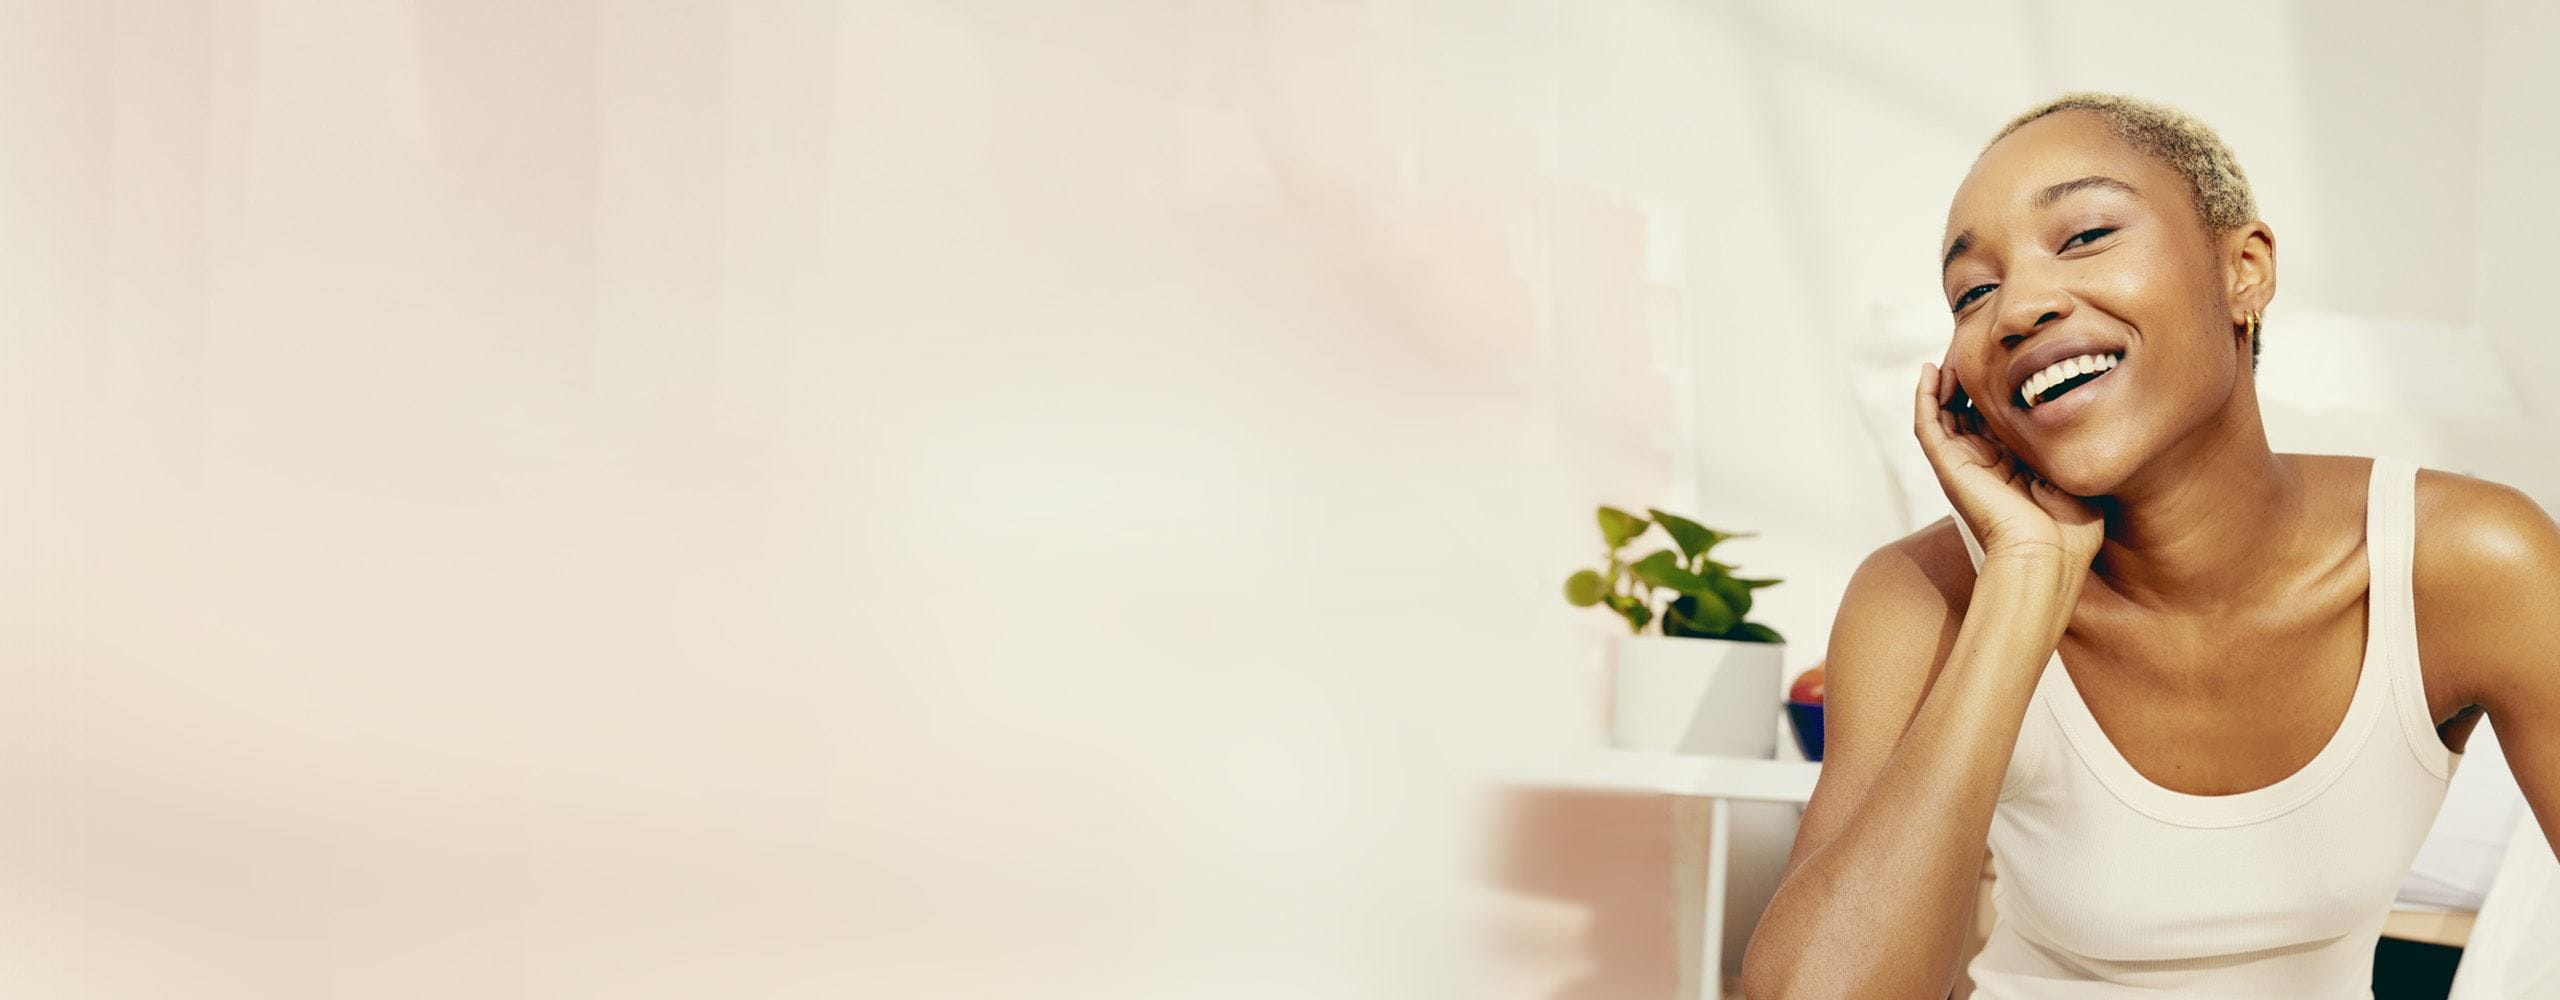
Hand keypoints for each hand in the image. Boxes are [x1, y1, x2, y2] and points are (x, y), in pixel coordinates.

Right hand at [1913, 361, 2103, 569]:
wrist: (2047, 555)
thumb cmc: (2069, 530)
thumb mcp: (2076, 475)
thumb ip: (2071, 447)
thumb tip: (2081, 412)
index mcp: (2011, 466)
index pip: (1995, 418)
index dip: (1997, 390)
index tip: (2010, 360)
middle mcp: (1983, 463)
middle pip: (1966, 411)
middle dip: (1969, 380)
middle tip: (1976, 348)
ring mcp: (1962, 464)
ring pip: (1941, 413)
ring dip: (1944, 381)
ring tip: (1951, 352)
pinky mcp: (1948, 466)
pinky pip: (1927, 424)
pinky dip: (1925, 397)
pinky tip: (1931, 371)